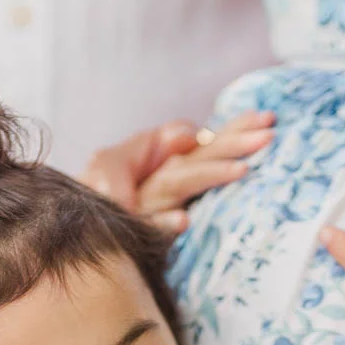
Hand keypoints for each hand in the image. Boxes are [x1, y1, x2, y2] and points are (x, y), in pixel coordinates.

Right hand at [83, 110, 274, 233]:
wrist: (76, 225)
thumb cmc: (116, 202)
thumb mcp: (151, 179)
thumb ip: (172, 154)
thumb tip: (191, 134)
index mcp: (168, 164)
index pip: (207, 144)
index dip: (236, 131)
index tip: (269, 119)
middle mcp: (155, 176)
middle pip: (197, 155)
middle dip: (232, 143)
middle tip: (268, 136)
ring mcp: (142, 200)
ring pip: (177, 182)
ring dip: (208, 174)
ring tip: (241, 169)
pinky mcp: (127, 225)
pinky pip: (147, 224)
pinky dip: (163, 222)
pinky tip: (183, 221)